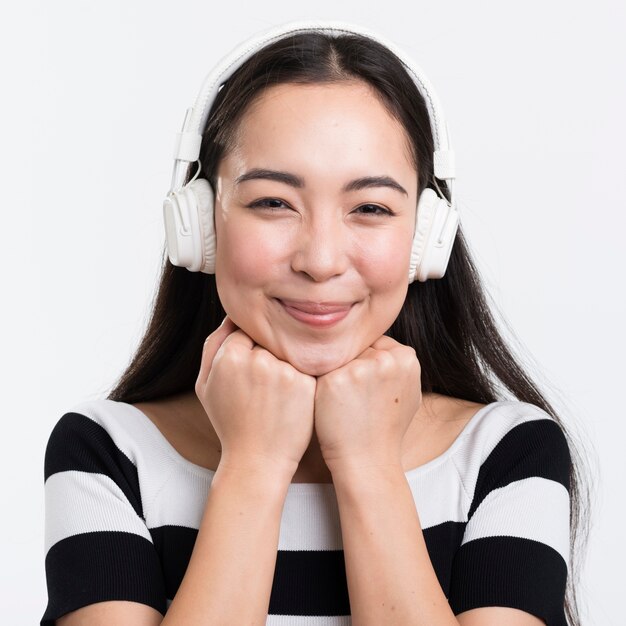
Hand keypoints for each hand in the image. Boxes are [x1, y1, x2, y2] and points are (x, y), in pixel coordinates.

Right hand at [196, 316, 316, 478]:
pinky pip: (305, 366)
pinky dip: (301, 377)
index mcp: (230, 356)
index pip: (245, 329)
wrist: (257, 459)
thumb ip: (213, 346)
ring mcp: (284, 371)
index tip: (251, 367)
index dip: (248, 347)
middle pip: (268, 338)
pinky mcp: (306, 384)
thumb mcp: (205, 385)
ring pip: (288, 350)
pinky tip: (293, 398)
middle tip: (265, 382)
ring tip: (277, 392)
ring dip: (286, 363)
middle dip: (268, 352)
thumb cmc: (230, 421)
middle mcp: (258, 359)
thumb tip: (232, 315)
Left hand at [313, 335, 421, 473]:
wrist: (367, 461)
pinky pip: (320, 369)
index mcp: (406, 358)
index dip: (365, 361)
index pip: (375, 342)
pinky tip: (327, 401)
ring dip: (334, 372)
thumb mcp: (408, 393)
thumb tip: (384, 346)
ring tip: (343, 399)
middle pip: (356, 347)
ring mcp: (359, 368)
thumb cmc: (385, 429)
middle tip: (353, 394)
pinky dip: (320, 384)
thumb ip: (398, 365)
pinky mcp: (333, 380)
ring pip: (337, 356)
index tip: (363, 383)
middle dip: (351, 364)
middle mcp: (385, 359)